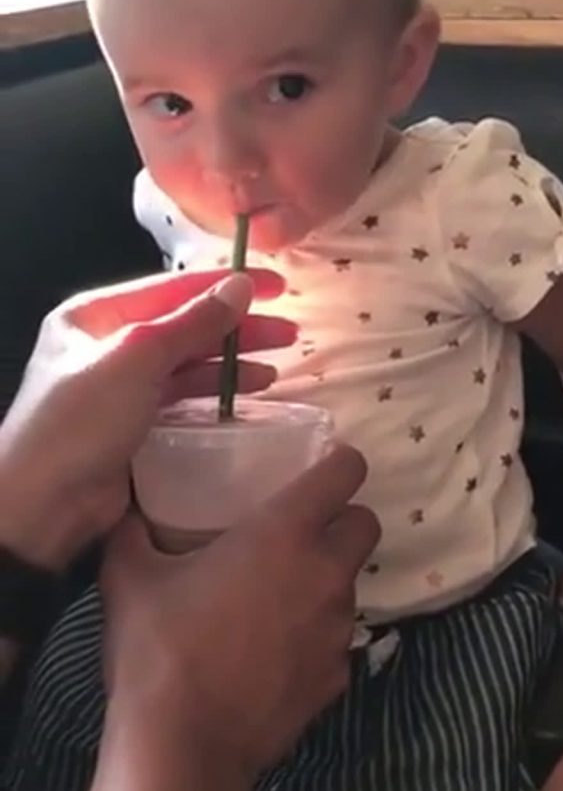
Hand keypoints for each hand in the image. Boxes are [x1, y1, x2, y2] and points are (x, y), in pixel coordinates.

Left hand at [0, 268, 294, 569]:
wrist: (43, 506)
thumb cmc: (80, 421)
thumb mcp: (138, 359)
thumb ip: (193, 322)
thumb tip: (242, 285)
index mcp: (94, 316)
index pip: (172, 288)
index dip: (227, 283)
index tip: (278, 284)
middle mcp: (106, 346)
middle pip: (184, 326)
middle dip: (237, 327)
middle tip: (291, 332)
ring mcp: (119, 389)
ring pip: (187, 365)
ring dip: (231, 363)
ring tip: (278, 367)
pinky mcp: (133, 427)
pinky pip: (183, 400)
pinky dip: (216, 394)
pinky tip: (249, 396)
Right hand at [101, 446, 379, 772]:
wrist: (184, 744)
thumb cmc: (159, 648)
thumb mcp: (129, 577)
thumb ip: (132, 532)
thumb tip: (124, 507)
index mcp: (284, 533)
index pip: (346, 472)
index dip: (339, 463)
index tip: (322, 468)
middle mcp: (325, 573)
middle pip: (366, 526)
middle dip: (343, 522)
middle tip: (300, 535)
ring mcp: (338, 629)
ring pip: (351, 586)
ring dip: (324, 583)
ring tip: (276, 601)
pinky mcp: (337, 678)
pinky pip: (336, 642)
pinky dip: (314, 640)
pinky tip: (273, 655)